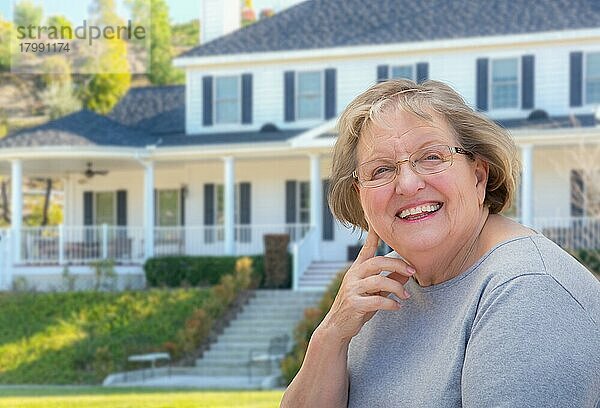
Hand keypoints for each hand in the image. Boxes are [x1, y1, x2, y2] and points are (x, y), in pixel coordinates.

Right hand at [318, 228, 414, 343]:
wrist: (337, 326)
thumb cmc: (358, 306)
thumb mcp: (374, 292)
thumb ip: (390, 281)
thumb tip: (408, 272)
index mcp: (357, 269)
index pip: (366, 248)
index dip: (373, 235)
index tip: (377, 222)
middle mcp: (353, 275)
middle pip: (377, 262)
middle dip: (397, 265)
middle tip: (412, 271)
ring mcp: (352, 289)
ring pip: (378, 281)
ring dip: (397, 288)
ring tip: (405, 296)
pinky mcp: (354, 304)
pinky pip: (377, 300)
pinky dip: (391, 304)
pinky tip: (397, 306)